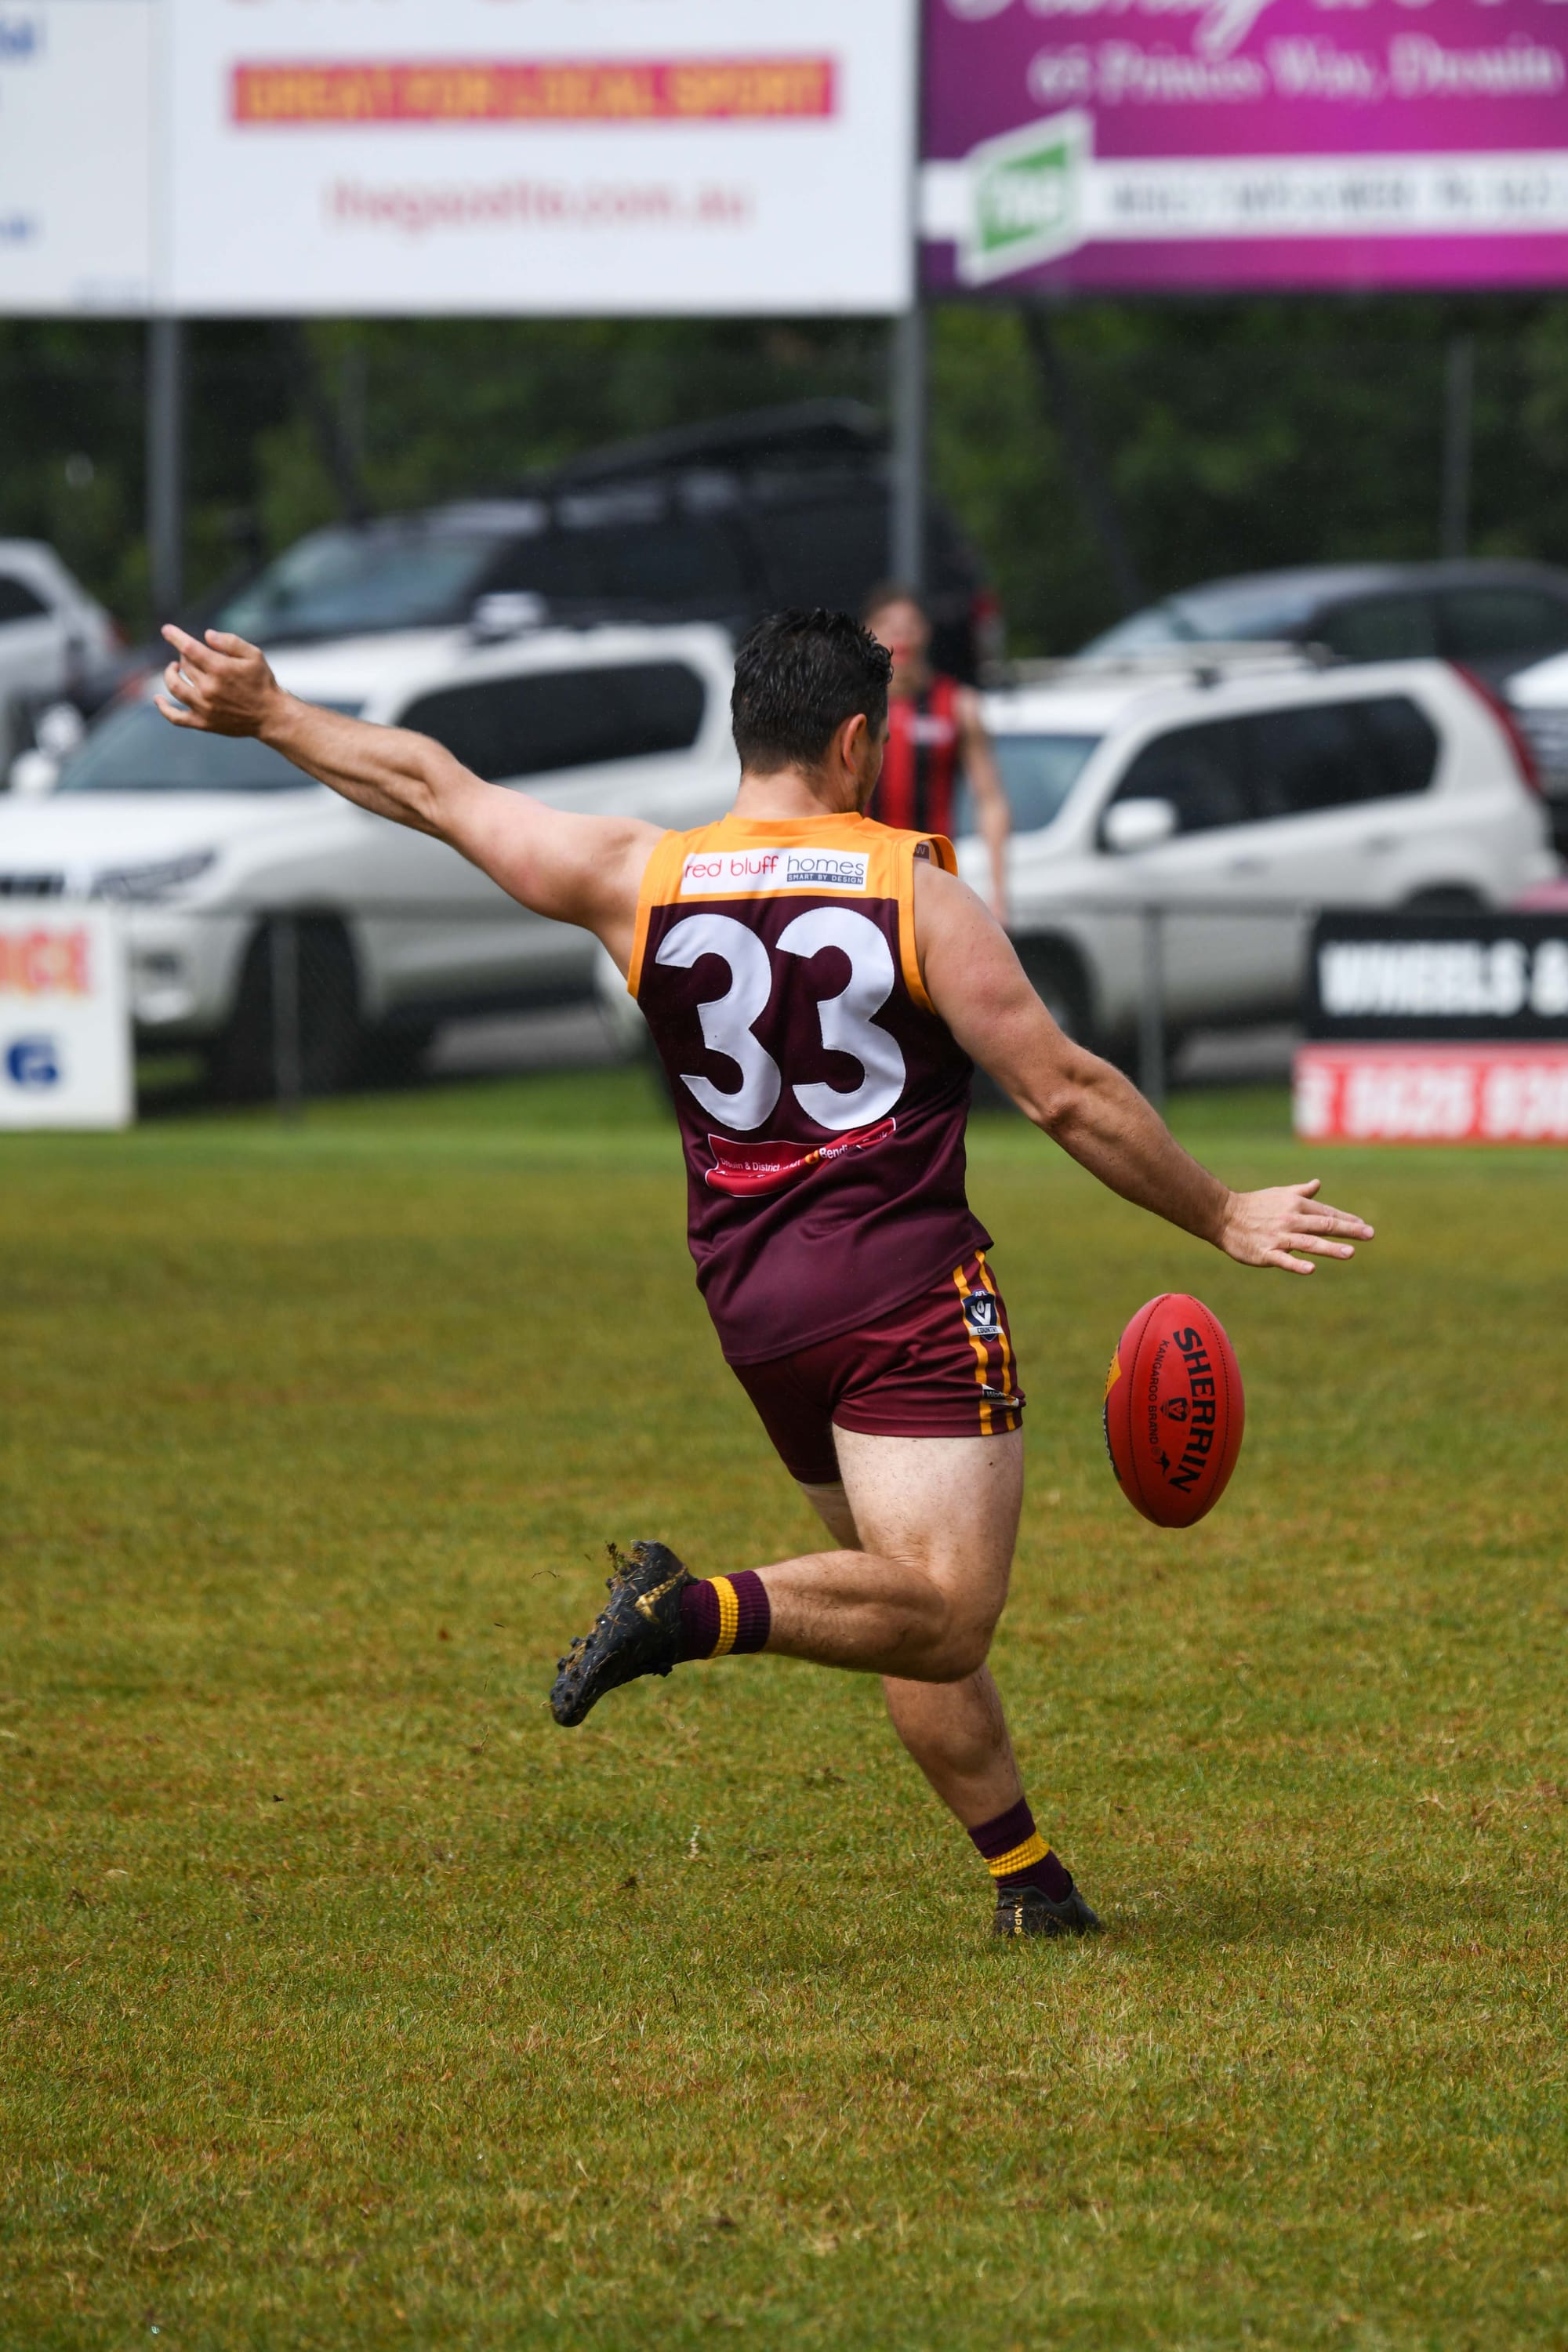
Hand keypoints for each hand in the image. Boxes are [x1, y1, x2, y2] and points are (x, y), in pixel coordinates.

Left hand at [156, 626, 281, 739]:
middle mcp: (209, 688)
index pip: (188, 648)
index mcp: (220, 669)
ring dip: (170, 674)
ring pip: (175, 686)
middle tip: (193, 655)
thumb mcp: (254, 655)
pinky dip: (164, 708)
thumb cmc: (263, 682)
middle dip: (185, 656)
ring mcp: (204, 707)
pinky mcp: (203, 723)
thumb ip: (230, 642)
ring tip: (174, 668)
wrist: (271, 716)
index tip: (166, 630)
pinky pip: (176, 717)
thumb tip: (206, 635)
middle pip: (184, 665)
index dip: (174, 636)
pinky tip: (158, 699)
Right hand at [1217, 1178, 1372, 1274]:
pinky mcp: (1265, 1253)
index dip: (1347, 1220)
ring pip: (1309, 1243)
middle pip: (1324, 1225)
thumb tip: (1318, 1183)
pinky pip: (1283, 1259)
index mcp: (1296, 1206)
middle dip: (1348, 1230)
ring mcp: (1278, 1237)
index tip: (1364, 1226)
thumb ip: (1301, 1192)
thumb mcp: (1280, 1194)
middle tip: (1369, 1234)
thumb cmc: (1254, 1205)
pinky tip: (1311, 1269)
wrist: (1223, 1215)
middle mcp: (1291, 1220)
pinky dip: (1297, 1264)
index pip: (1327, 1213)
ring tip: (1350, 1253)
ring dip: (1330, 1248)